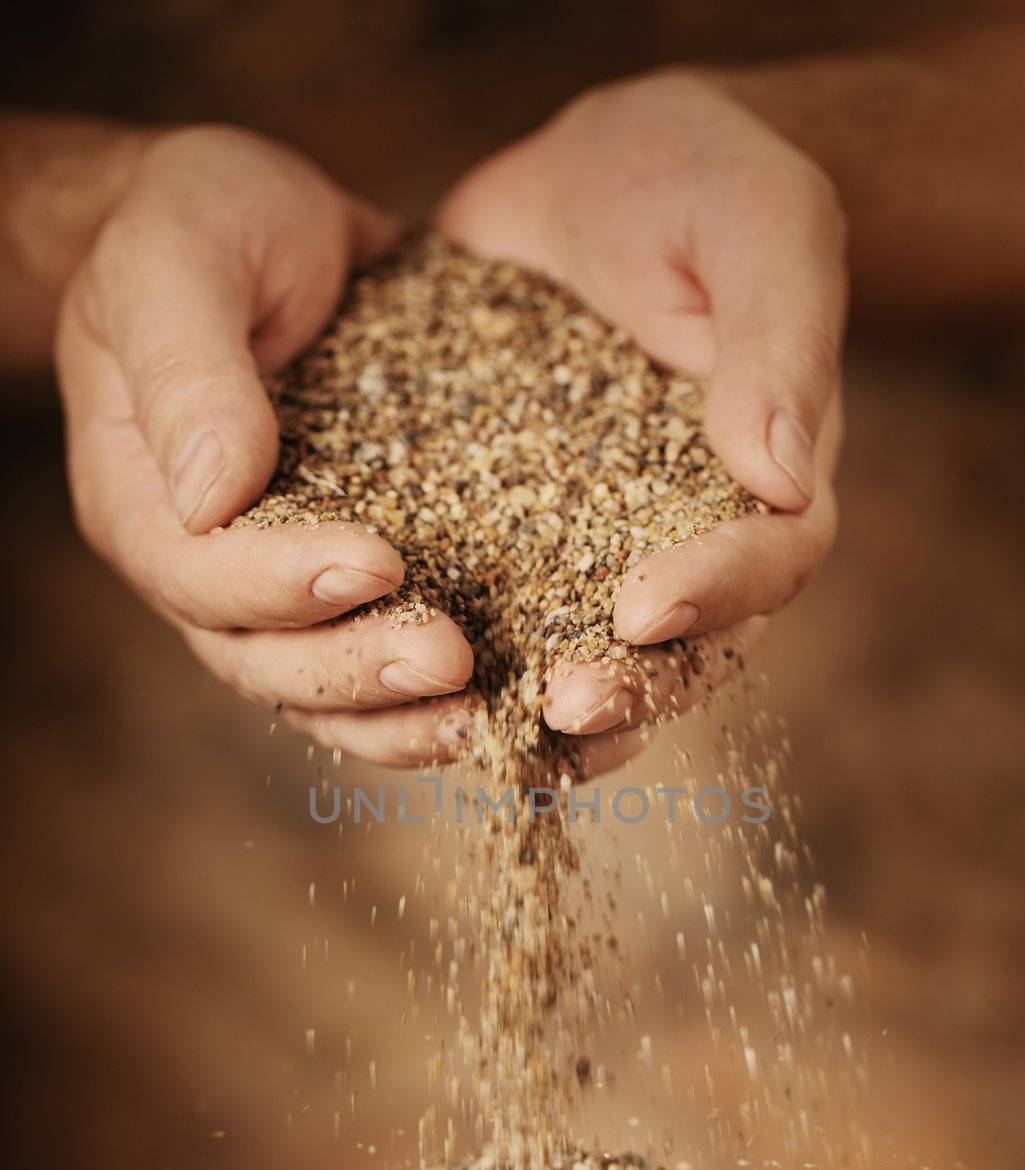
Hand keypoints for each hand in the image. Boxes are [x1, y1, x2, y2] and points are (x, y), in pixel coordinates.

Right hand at [56, 125, 476, 766]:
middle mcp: (203, 567)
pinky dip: (434, 695)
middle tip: (451, 660)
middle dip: (358, 670)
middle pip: (263, 660)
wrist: (262, 229)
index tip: (378, 561)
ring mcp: (276, 587)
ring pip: (320, 691)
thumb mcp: (181, 253)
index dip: (284, 583)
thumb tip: (213, 492)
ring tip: (486, 715)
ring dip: (400, 715)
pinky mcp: (349, 580)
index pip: (200, 573)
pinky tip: (505, 698)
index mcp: (141, 499)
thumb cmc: (202, 224)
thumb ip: (189, 365)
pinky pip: (380, 657)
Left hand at [438, 71, 845, 766]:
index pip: (767, 563)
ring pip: (588, 660)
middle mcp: (692, 541)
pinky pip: (496, 621)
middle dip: (628, 688)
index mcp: (770, 481)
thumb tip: (782, 475)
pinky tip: (400, 682)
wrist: (589, 181)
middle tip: (563, 703)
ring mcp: (599, 553)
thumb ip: (777, 342)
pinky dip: (461, 662)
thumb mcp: (757, 224)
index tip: (644, 606)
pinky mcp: (514, 545)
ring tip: (484, 727)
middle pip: (683, 650)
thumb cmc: (698, 183)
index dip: (715, 592)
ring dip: (541, 708)